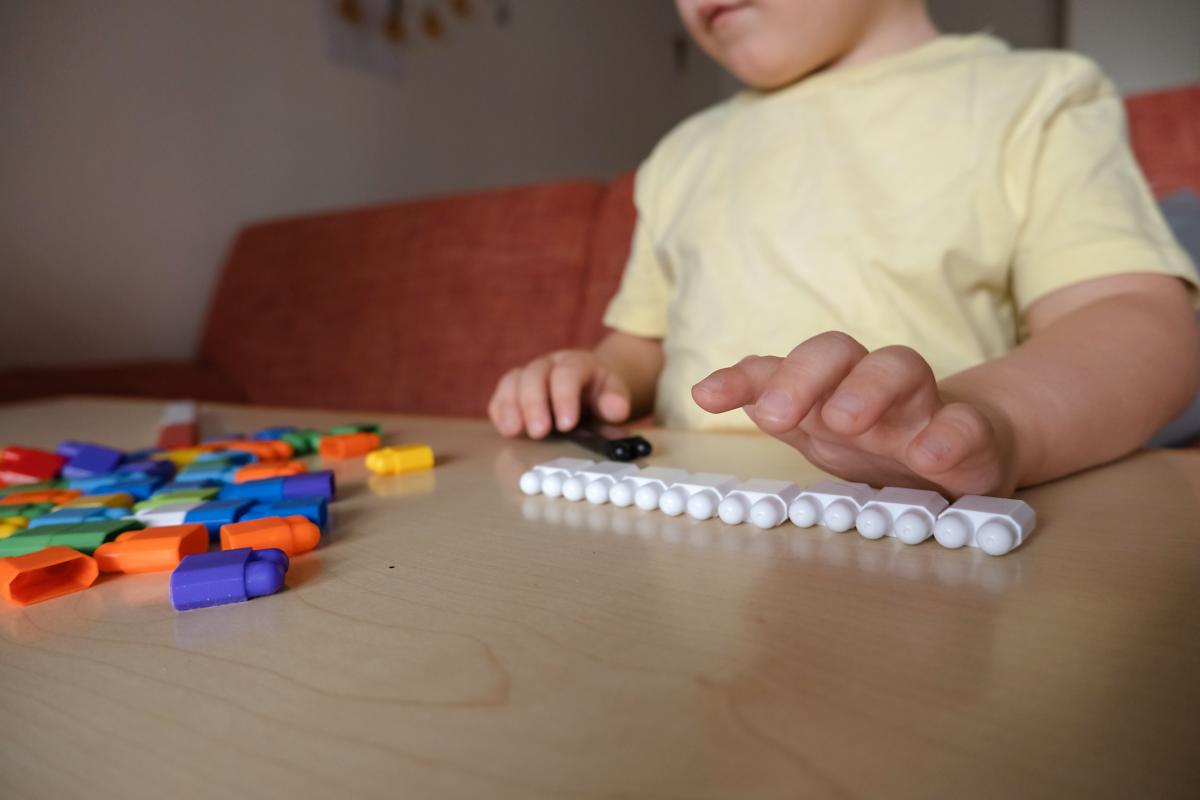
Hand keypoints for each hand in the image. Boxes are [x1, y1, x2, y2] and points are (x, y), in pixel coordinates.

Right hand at [489, 350, 631, 437]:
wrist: (591, 389)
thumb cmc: (601, 397)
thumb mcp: (615, 397)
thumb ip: (616, 403)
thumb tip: (617, 411)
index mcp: (578, 363)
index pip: (568, 373)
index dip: (565, 397)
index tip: (567, 424)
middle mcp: (550, 364)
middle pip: (535, 375)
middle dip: (535, 404)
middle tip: (539, 432)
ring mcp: (529, 374)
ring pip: (513, 381)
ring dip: (512, 407)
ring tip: (515, 431)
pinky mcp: (514, 389)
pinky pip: (501, 394)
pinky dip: (500, 410)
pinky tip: (506, 429)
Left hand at [691, 332, 1017, 496]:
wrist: (965, 449)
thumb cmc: (877, 436)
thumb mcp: (817, 428)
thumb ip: (771, 407)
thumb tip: (707, 389)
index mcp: (827, 389)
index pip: (780, 368)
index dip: (743, 379)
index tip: (706, 396)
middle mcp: (869, 387)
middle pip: (837, 352)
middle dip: (801, 377)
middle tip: (775, 414)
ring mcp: (922, 407)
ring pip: (900, 370)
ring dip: (868, 390)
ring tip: (845, 421)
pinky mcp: (972, 436)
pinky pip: (964, 425)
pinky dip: (948, 436)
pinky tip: (929, 456)